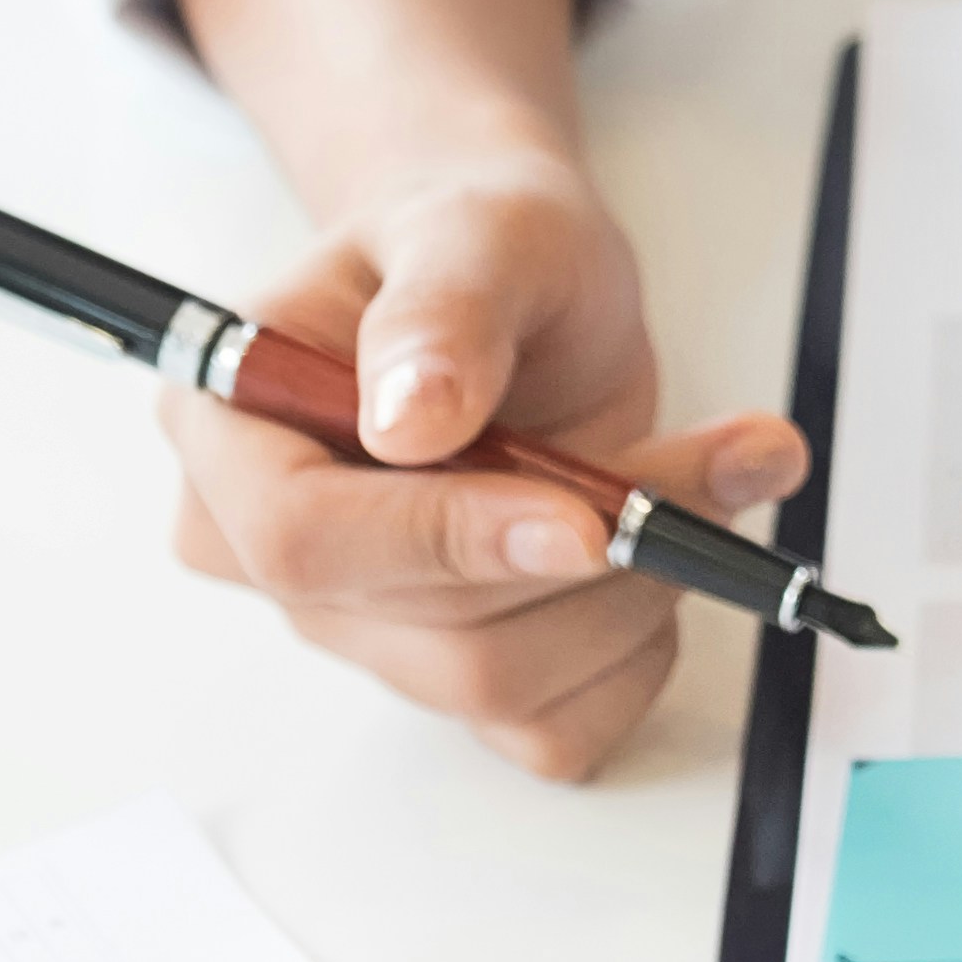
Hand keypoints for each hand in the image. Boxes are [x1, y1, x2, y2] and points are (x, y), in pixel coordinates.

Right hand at [159, 148, 802, 779]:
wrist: (517, 287)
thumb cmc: (474, 250)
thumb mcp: (476, 232)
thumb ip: (441, 313)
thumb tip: (409, 421)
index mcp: (230, 434)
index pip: (306, 538)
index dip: (450, 540)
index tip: (586, 516)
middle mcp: (271, 550)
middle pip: (429, 632)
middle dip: (602, 555)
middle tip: (731, 455)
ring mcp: (363, 624)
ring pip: (506, 685)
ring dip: (646, 592)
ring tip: (720, 475)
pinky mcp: (452, 668)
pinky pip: (555, 729)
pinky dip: (643, 654)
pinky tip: (675, 555)